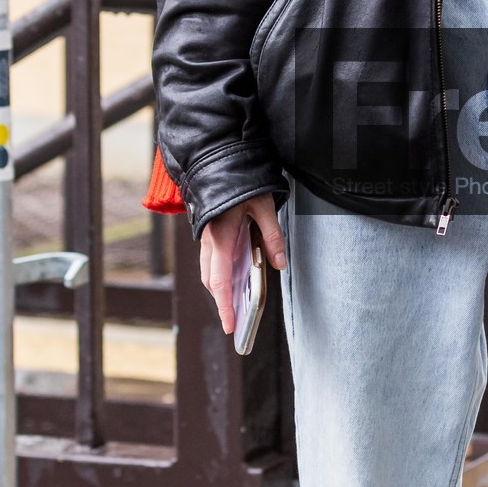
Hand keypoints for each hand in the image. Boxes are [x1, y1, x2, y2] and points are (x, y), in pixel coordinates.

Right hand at [199, 195, 285, 334]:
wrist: (219, 161)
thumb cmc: (242, 183)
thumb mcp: (264, 207)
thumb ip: (272, 236)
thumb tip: (281, 264)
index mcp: (221, 237)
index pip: (220, 281)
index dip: (225, 306)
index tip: (231, 325)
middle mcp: (209, 241)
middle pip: (212, 282)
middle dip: (223, 303)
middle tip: (236, 323)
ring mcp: (207, 239)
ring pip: (210, 272)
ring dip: (221, 290)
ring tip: (237, 307)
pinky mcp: (209, 235)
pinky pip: (212, 262)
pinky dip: (221, 276)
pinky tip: (236, 281)